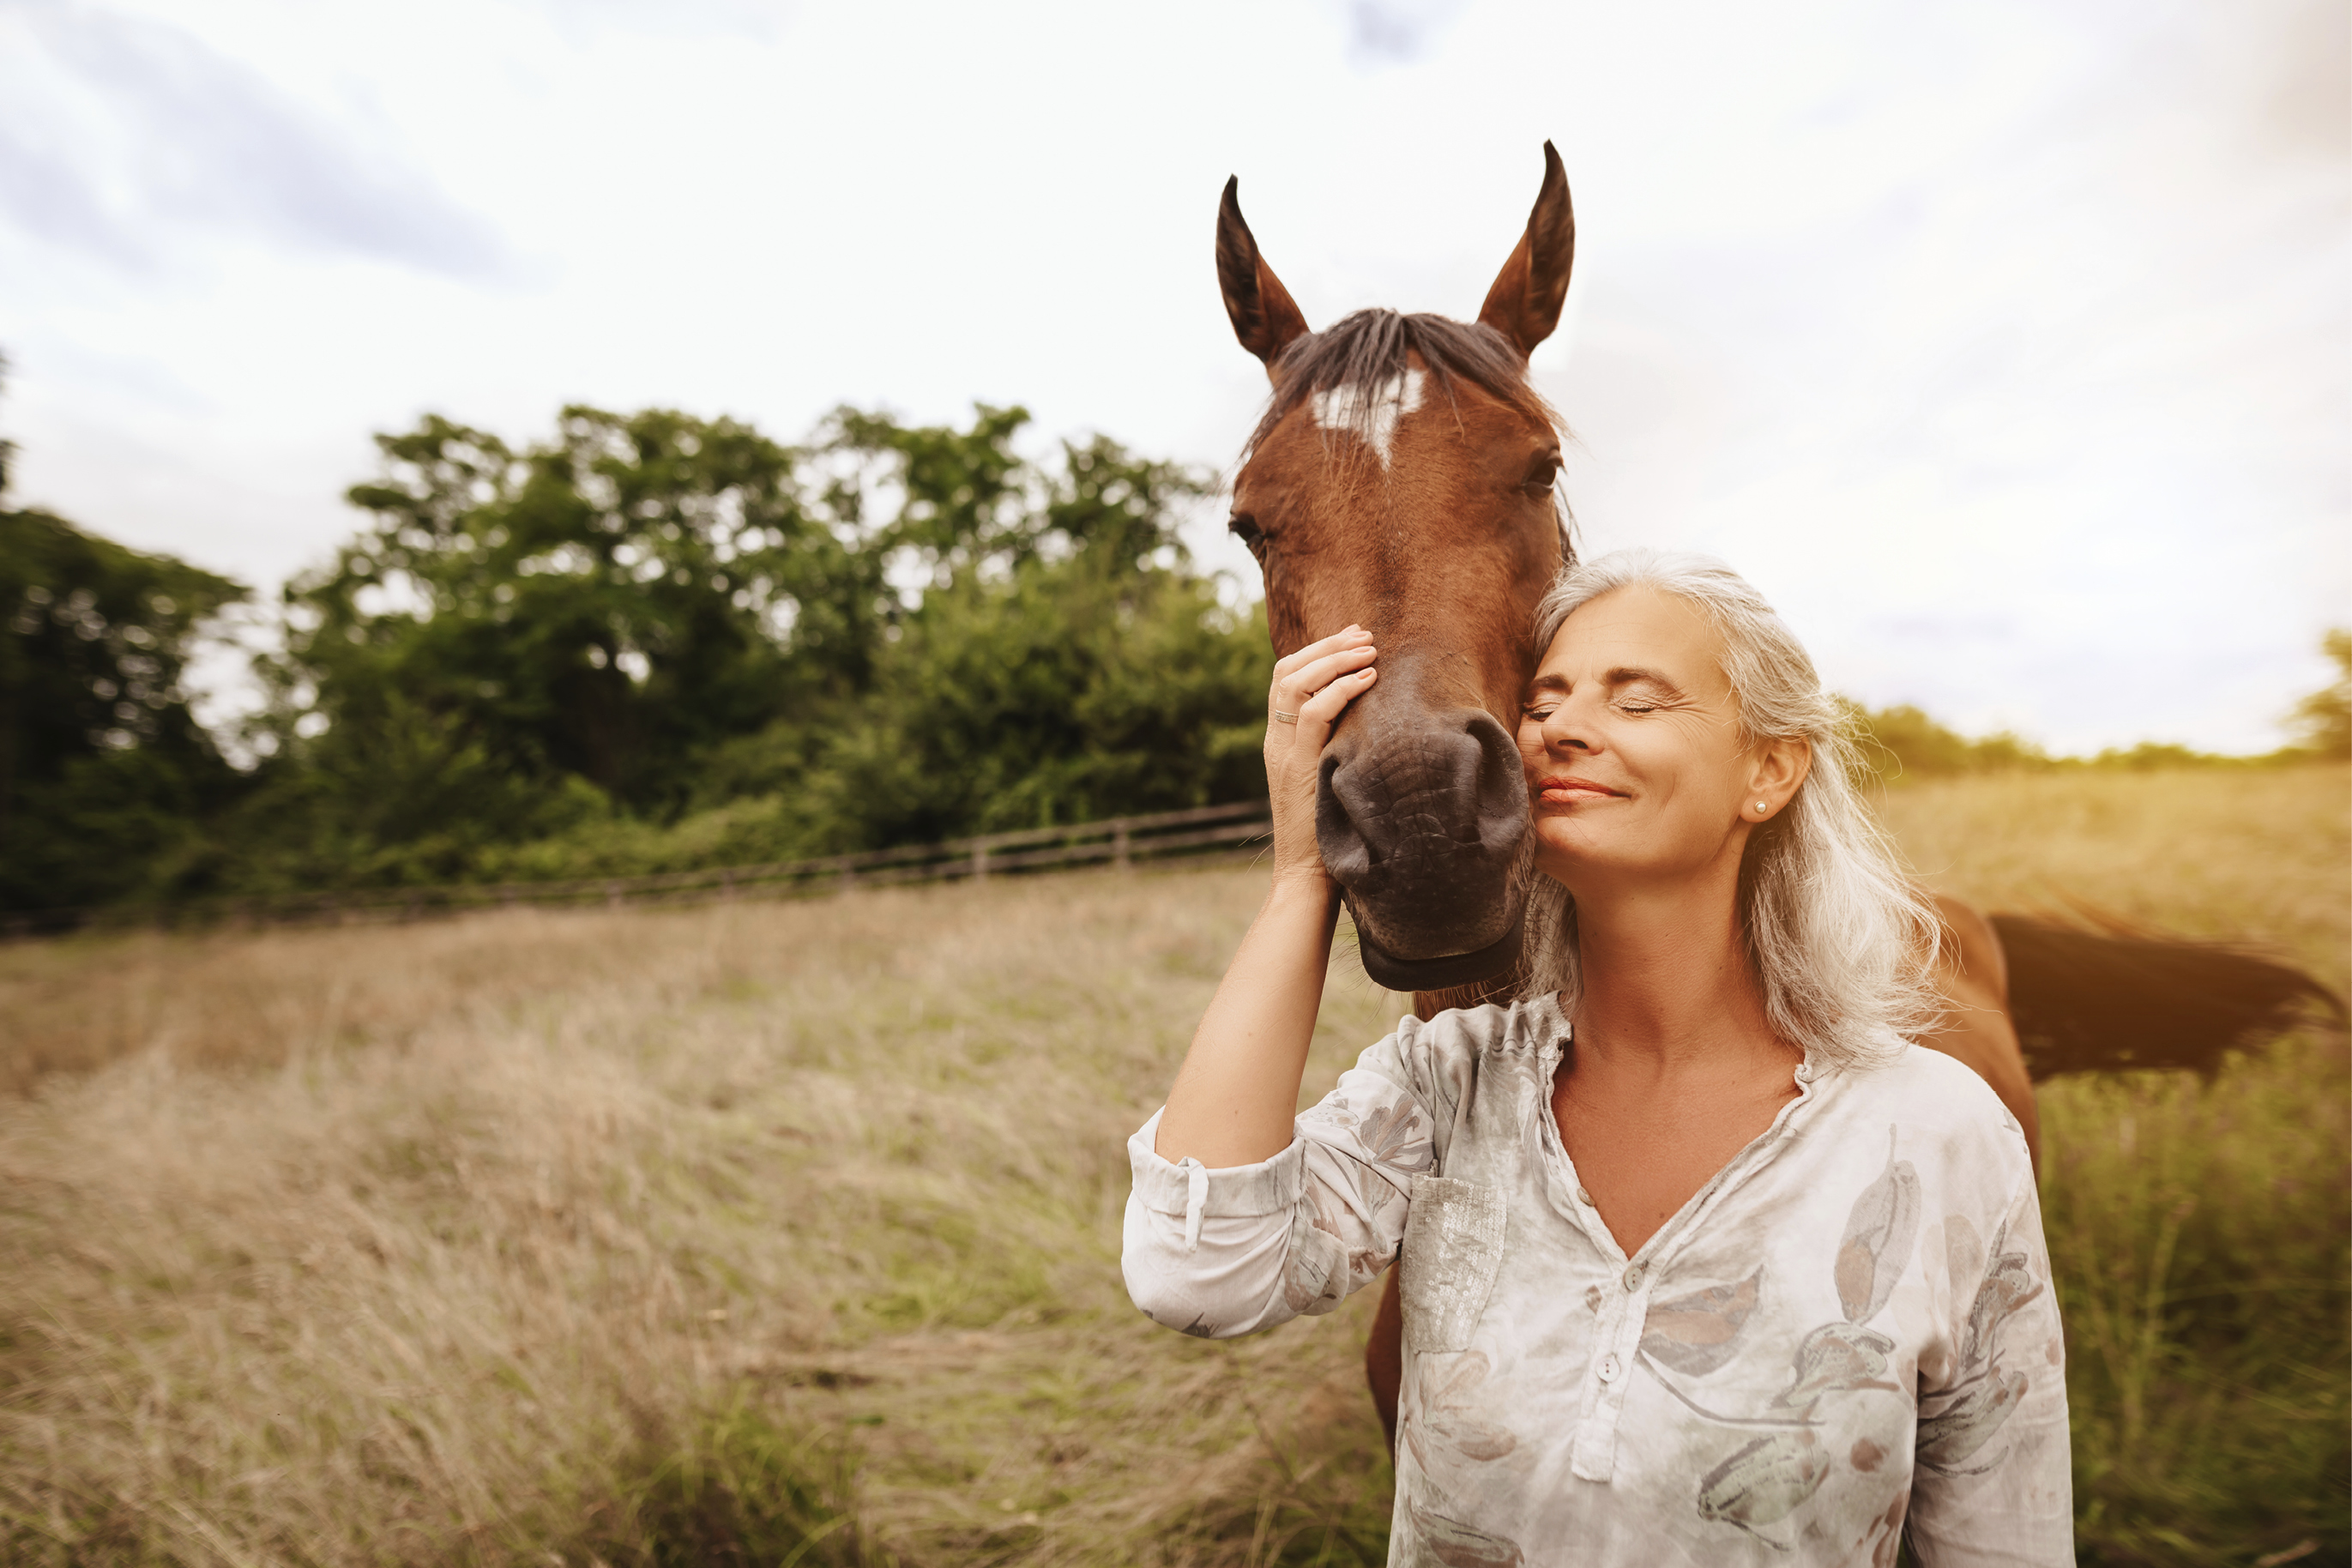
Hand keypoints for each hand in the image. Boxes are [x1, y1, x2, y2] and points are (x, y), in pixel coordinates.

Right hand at [1264, 626, 1377, 889]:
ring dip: (1333, 660)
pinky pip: (1314, 714)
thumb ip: (1338, 748)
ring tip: (1369, 649)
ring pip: (1294, 683)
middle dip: (1327, 645)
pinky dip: (1340, 690)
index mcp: (1281, 740)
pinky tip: (1368, 679)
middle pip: (1286, 671)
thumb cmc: (1328, 832)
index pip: (1286, 678)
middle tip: (1364, 634)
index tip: (1353, 638)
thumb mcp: (1330, 778)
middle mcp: (1276, 740)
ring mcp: (1282, 752)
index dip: (1318, 651)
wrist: (1306, 874)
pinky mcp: (1297, 767)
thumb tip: (1373, 722)